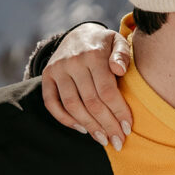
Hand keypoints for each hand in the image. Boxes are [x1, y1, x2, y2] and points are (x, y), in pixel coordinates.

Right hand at [41, 23, 133, 149]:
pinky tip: (82, 129)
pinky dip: (65, 119)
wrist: (79, 33)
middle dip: (106, 125)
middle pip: (91, 102)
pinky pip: (52, 103)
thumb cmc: (105, 44)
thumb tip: (119, 70)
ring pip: (72, 106)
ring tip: (103, 139)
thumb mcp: (119, 42)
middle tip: (118, 141)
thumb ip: (123, 54)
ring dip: (89, 126)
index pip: (107, 90)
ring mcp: (57, 69)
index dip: (118, 111)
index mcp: (94, 54)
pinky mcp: (47, 76)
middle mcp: (73, 62)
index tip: (128, 128)